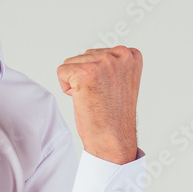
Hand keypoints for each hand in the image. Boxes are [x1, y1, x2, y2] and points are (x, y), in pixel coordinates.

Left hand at [56, 46, 141, 163]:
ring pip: (71, 64)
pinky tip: (83, 98)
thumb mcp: (122, 80)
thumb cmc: (115, 115)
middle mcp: (120, 55)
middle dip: (86, 77)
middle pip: (84, 57)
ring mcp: (103, 62)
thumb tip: (95, 56)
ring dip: (76, 82)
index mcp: (131, 55)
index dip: (97, 75)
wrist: (113, 138)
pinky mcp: (85, 71)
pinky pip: (61, 72)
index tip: (109, 90)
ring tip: (93, 98)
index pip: (98, 54)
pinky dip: (66, 88)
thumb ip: (112, 64)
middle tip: (100, 96)